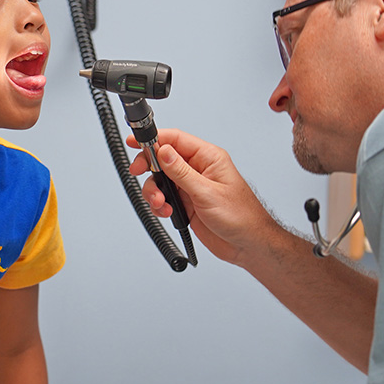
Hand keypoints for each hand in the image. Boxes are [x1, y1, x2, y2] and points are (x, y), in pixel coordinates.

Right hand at [127, 129, 276, 266]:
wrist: (248, 245)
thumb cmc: (241, 216)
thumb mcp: (207, 192)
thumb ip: (181, 172)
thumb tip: (163, 151)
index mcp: (208, 158)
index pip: (176, 140)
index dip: (154, 139)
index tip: (136, 141)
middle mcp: (198, 169)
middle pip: (163, 158)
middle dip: (149, 167)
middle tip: (138, 172)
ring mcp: (191, 186)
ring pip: (160, 180)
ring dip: (154, 191)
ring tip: (161, 203)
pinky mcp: (187, 203)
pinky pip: (164, 198)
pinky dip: (160, 205)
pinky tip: (168, 212)